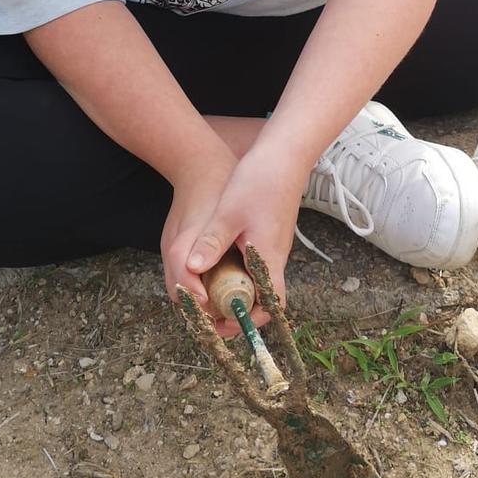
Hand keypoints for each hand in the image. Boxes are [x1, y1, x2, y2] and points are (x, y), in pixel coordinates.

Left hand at [170, 147, 307, 336]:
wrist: (284, 154)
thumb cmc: (260, 181)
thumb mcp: (230, 212)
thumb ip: (212, 241)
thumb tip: (193, 269)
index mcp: (268, 257)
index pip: (271, 305)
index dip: (251, 320)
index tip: (225, 323)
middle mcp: (275, 257)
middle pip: (262, 298)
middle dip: (237, 310)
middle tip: (209, 313)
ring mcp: (272, 246)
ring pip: (257, 281)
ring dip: (235, 291)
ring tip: (208, 293)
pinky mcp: (267, 236)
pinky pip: (254, 265)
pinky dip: (237, 273)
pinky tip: (216, 265)